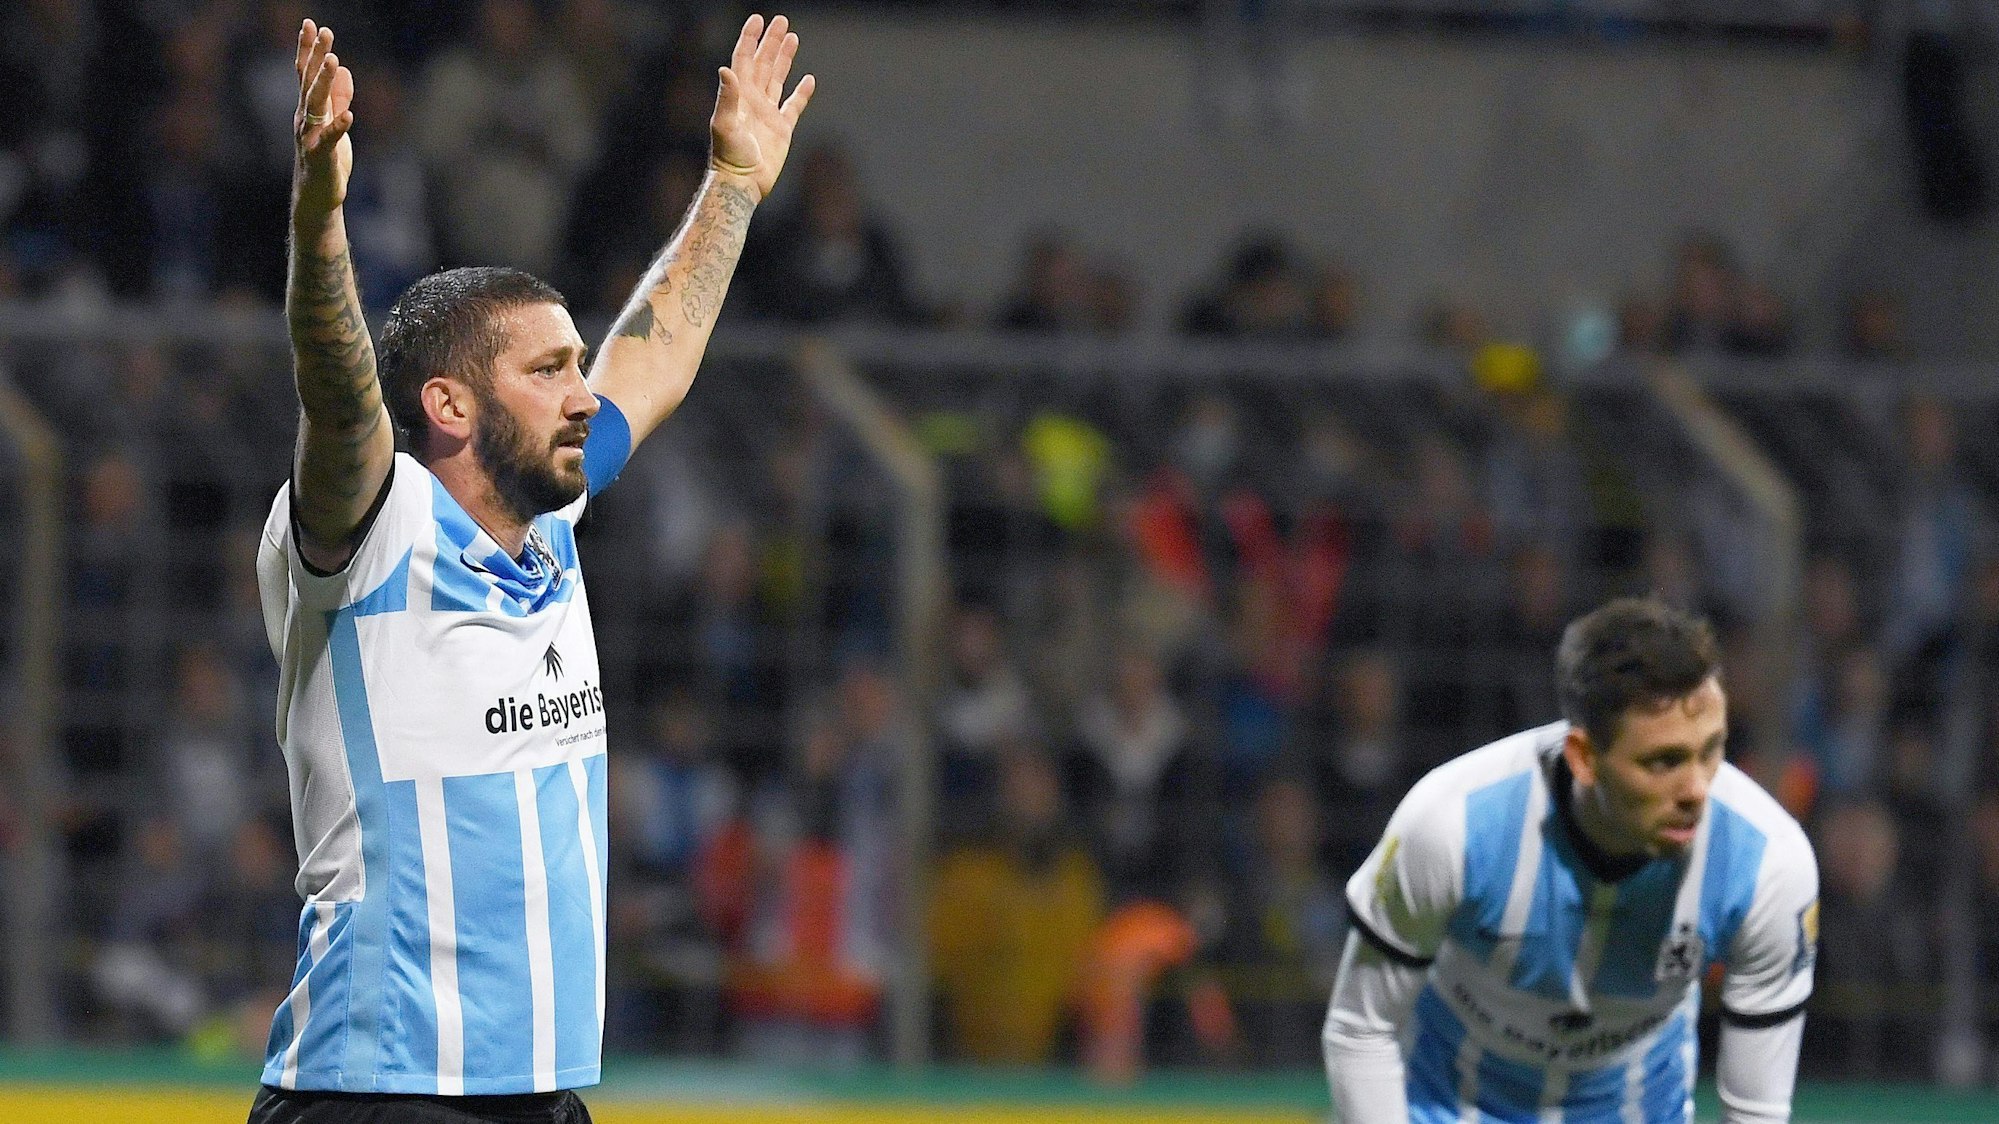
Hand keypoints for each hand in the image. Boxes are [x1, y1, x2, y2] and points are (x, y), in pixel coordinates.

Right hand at [293, 19, 355, 213]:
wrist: (318, 195)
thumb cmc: (326, 158)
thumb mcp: (335, 121)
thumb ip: (338, 97)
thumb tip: (344, 70)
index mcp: (308, 109)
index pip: (306, 73)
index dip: (308, 49)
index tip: (312, 24)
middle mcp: (305, 118)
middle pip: (308, 81)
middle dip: (316, 56)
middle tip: (323, 32)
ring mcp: (311, 136)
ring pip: (315, 104)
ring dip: (323, 82)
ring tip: (334, 60)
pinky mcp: (322, 156)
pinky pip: (330, 139)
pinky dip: (339, 127)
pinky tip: (349, 116)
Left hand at [709, 14, 815, 203]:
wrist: (742, 183)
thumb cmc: (729, 156)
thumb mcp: (724, 124)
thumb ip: (727, 97)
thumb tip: (726, 69)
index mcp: (739, 94)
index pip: (744, 59)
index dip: (750, 38)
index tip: (758, 19)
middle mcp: (753, 99)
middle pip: (762, 63)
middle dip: (771, 41)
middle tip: (781, 21)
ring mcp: (768, 113)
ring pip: (777, 78)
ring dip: (784, 58)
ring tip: (793, 38)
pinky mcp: (782, 129)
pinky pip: (794, 105)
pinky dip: (801, 92)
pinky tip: (808, 79)